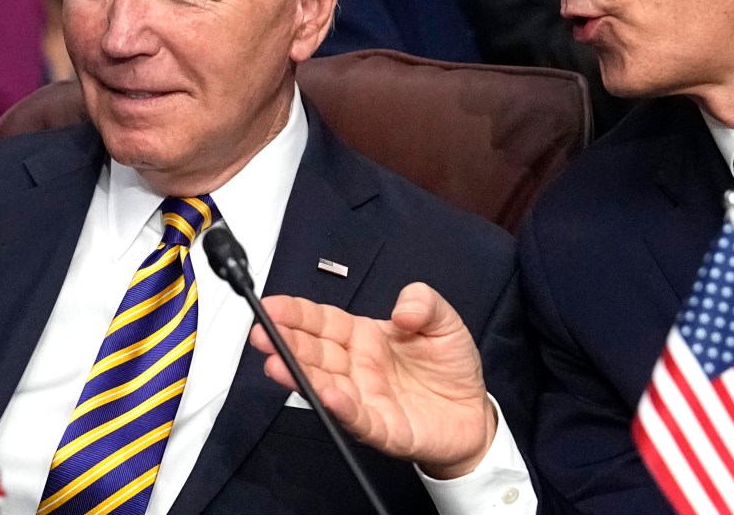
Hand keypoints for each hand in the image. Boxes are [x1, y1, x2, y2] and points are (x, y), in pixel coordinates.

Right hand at [251, 283, 495, 478]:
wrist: (472, 414)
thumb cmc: (450, 367)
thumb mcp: (443, 321)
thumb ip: (424, 303)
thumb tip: (403, 309)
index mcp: (365, 338)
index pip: (323, 322)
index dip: (297, 314)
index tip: (272, 306)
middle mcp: (357, 368)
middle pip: (314, 353)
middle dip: (285, 342)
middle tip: (261, 334)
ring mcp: (365, 399)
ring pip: (325, 386)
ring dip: (300, 376)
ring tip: (277, 364)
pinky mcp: (382, 429)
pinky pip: (358, 418)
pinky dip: (342, 408)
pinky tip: (328, 395)